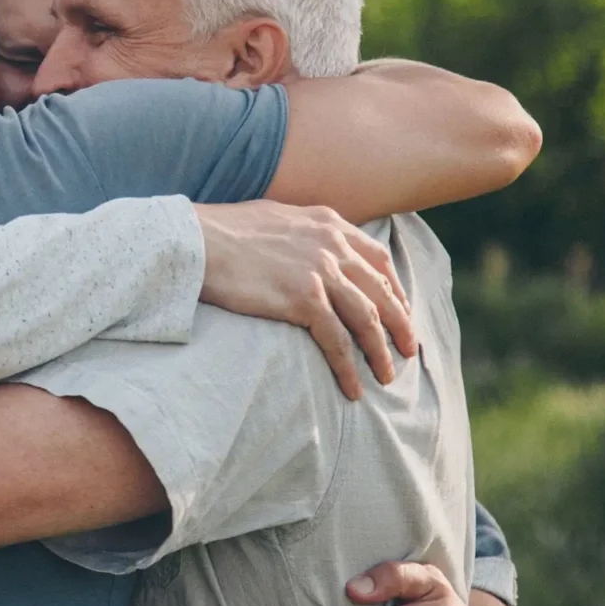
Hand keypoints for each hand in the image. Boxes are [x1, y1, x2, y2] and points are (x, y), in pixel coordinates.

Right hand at [194, 201, 415, 398]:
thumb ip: (301, 232)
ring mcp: (320, 271)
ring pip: (367, 319)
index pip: (377, 258)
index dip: (395, 288)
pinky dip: (349, 367)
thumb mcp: (275, 217)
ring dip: (381, 352)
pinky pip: (337, 341)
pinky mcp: (303, 299)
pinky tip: (353, 388)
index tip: (401, 311)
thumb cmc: (222, 232)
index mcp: (327, 223)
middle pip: (381, 291)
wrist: (196, 242)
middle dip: (400, 325)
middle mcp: (332, 245)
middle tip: (408, 350)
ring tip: (386, 377)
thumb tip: (305, 248)